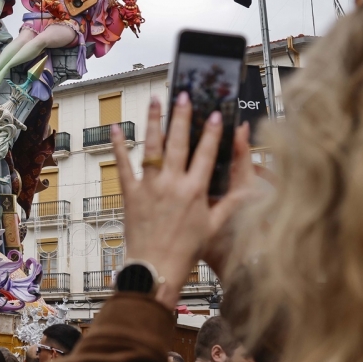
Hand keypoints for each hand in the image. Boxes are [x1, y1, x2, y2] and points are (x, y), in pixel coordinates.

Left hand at [111, 93, 254, 308]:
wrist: (156, 267)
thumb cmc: (187, 249)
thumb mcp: (215, 226)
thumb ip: (229, 202)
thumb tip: (247, 186)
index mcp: (196, 190)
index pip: (207, 153)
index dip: (212, 132)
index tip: (215, 113)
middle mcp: (173, 184)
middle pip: (178, 142)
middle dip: (182, 116)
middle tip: (183, 94)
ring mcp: (150, 187)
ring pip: (152, 147)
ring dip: (154, 121)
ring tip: (156, 100)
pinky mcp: (131, 194)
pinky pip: (123, 166)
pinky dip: (118, 147)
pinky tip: (115, 128)